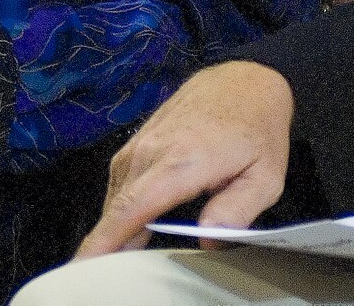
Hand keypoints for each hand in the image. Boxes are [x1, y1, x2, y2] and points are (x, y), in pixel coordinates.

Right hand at [74, 60, 294, 257]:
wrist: (242, 82)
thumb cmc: (256, 130)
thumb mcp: (265, 177)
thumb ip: (235, 211)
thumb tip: (206, 240)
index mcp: (181, 163)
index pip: (134, 208)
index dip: (109, 238)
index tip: (88, 262)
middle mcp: (152, 152)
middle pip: (117, 205)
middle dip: (103, 241)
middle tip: (94, 271)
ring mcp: (141, 144)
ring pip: (115, 192)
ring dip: (112, 223)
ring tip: (112, 254)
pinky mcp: (138, 141)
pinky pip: (120, 178)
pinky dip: (118, 203)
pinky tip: (125, 221)